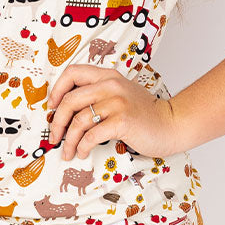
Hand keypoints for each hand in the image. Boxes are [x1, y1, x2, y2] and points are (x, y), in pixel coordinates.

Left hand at [45, 64, 183, 161]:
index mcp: (107, 76)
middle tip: (53, 136)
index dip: (57, 89)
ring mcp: (117, 103)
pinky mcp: (122, 121)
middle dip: (56, 121)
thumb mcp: (120, 94)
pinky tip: (82, 152)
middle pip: (70, 100)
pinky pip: (92, 134)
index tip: (52, 107)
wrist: (172, 123)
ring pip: (79, 120)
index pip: (73, 72)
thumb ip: (98, 94)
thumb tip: (67, 109)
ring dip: (68, 140)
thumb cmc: (144, 113)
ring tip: (68, 151)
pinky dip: (82, 146)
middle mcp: (110, 85)